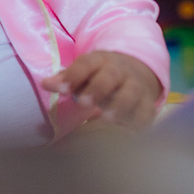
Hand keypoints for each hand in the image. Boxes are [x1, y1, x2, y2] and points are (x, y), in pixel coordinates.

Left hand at [42, 51, 161, 130]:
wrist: (137, 73)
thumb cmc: (100, 76)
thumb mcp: (85, 72)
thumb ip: (66, 79)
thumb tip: (45, 84)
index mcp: (100, 60)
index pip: (86, 64)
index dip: (73, 76)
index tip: (60, 89)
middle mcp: (120, 71)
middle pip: (110, 77)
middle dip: (97, 89)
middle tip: (83, 102)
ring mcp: (136, 87)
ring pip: (131, 94)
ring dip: (119, 106)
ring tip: (106, 118)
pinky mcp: (147, 105)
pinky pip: (146, 114)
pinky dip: (138, 123)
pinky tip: (126, 133)